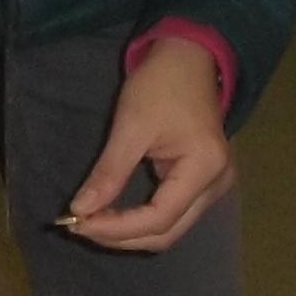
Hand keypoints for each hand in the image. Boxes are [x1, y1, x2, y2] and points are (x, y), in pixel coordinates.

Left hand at [56, 41, 231, 254]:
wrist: (188, 59)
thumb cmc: (161, 84)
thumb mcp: (131, 126)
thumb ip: (109, 173)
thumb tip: (80, 210)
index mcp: (205, 168)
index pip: (159, 218)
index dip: (118, 229)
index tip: (78, 223)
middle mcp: (217, 185)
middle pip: (167, 233)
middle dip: (122, 237)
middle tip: (80, 226)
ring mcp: (213, 186)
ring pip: (170, 229)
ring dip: (130, 232)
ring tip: (92, 222)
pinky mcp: (202, 183)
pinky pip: (171, 213)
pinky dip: (140, 219)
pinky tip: (113, 214)